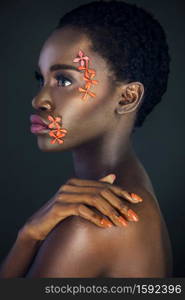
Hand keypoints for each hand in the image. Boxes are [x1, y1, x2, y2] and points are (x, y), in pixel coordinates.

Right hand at [19, 174, 142, 240]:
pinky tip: (105, 225)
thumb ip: (94, 189)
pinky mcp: (59, 206)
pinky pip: (81, 209)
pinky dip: (95, 216)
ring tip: (122, 223)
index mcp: (77, 182)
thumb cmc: (61, 215)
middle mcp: (71, 185)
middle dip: (120, 204)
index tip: (137, 200)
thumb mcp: (79, 201)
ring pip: (94, 199)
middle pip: (102, 192)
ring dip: (111, 212)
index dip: (123, 192)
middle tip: (133, 216)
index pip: (105, 186)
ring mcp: (64, 194)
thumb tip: (113, 176)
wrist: (38, 226)